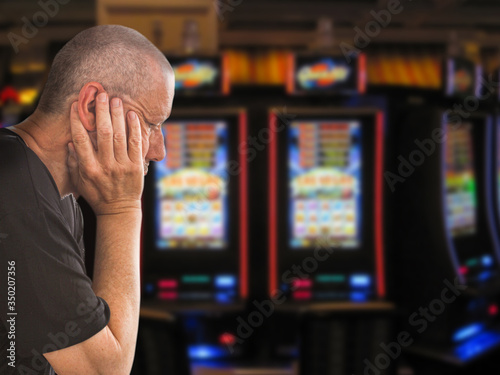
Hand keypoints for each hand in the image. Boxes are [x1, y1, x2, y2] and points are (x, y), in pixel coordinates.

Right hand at [67, 92, 143, 215]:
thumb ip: (74, 163)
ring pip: (120, 136)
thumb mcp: (80, 182)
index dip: (77, 121)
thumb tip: (69, 142)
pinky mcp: (137, 167)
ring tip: (116, 100)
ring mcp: (123, 166)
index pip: (81, 140)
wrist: (119, 210)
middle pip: (103, 134)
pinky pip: (136, 144)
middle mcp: (106, 166)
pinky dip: (134, 128)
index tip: (76, 105)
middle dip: (101, 112)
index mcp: (89, 169)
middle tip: (101, 94)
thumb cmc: (97, 195)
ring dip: (118, 116)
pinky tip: (132, 115)